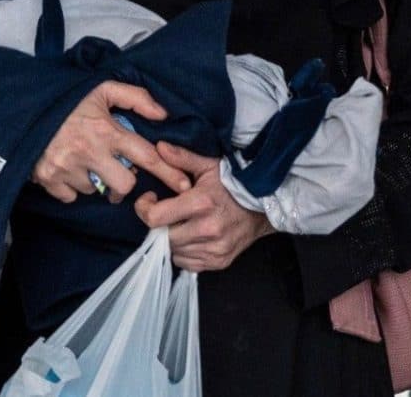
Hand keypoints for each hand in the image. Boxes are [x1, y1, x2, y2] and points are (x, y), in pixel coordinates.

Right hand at [32, 81, 187, 203]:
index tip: (184, 185)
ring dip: (96, 181)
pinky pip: (71, 196)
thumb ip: (136, 97)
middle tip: (117, 170)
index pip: (146, 156)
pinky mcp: (48, 179)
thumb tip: (163, 114)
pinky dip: (72, 187)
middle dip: (125, 182)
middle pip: (124, 185)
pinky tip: (68, 168)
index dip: (168, 172)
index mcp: (106, 130)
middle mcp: (89, 152)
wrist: (21, 108)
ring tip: (85, 161)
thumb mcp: (102, 90)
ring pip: (96, 191)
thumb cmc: (67, 100)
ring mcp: (67, 168)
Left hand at [134, 142, 276, 271]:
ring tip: (183, 224)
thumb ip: (182, 158)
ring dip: (172, 240)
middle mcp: (207, 229)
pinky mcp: (219, 262)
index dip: (145, 209)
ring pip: (173, 252)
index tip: (150, 200)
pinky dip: (185, 252)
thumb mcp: (209, 166)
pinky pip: (187, 263)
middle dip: (160, 225)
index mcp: (201, 203)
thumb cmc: (234, 184)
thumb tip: (158, 147)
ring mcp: (214, 249)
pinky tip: (193, 237)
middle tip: (168, 213)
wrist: (265, 206)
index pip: (155, 217)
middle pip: (162, 237)